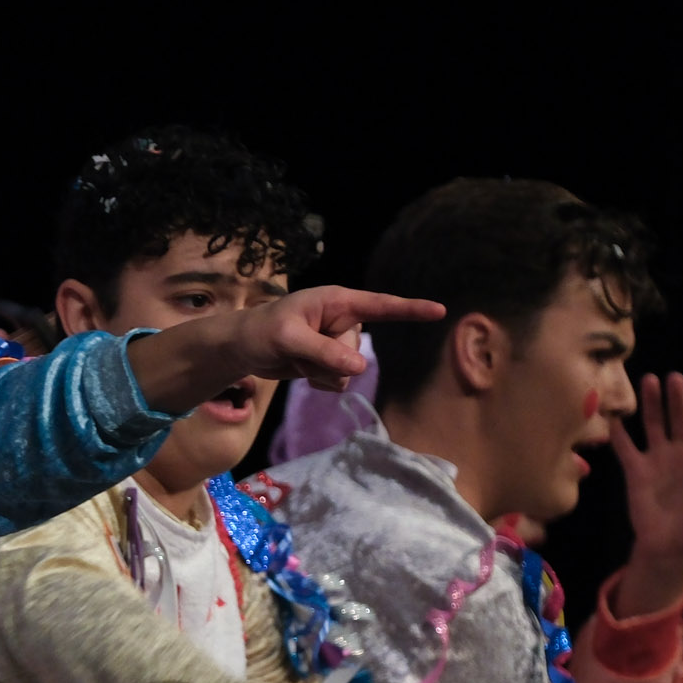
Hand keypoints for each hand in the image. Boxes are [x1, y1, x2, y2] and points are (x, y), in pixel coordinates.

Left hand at [129, 287, 445, 411]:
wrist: (242, 348)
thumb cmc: (261, 331)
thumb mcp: (289, 339)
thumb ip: (324, 352)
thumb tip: (360, 368)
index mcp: (337, 301)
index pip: (381, 305)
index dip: (410, 309)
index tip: (440, 311)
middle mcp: (342, 320)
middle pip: (357, 351)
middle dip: (329, 359)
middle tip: (298, 349)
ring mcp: (337, 343)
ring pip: (350, 371)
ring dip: (323, 373)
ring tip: (297, 359)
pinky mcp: (329, 362)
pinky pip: (340, 381)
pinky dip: (321, 381)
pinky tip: (302, 370)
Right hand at [606, 373, 682, 617]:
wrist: (672, 548)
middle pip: (681, 419)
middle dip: (678, 398)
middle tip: (674, 377)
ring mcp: (659, 460)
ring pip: (654, 425)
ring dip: (652, 404)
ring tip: (648, 380)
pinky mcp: (636, 472)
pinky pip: (625, 448)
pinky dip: (618, 433)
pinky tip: (612, 417)